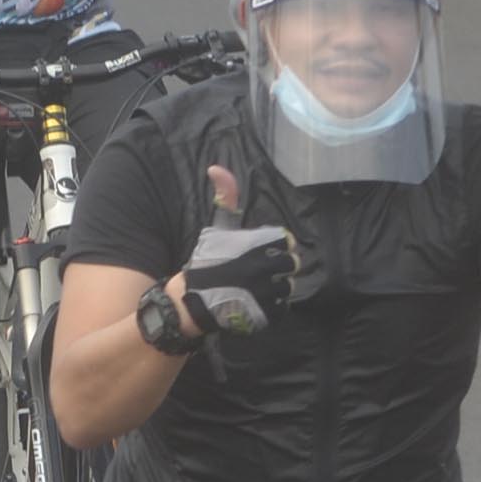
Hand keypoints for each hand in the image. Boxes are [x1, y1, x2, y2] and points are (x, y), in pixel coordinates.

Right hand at [174, 162, 321, 334]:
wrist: (190, 300)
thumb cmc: (205, 261)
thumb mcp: (216, 228)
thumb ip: (225, 198)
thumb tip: (216, 167)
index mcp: (256, 244)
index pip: (286, 241)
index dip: (276, 246)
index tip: (263, 251)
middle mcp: (264, 268)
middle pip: (290, 264)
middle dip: (279, 266)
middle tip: (261, 270)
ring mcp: (265, 292)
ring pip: (288, 286)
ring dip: (277, 286)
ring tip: (259, 287)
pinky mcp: (265, 313)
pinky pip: (282, 307)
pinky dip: (274, 305)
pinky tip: (258, 301)